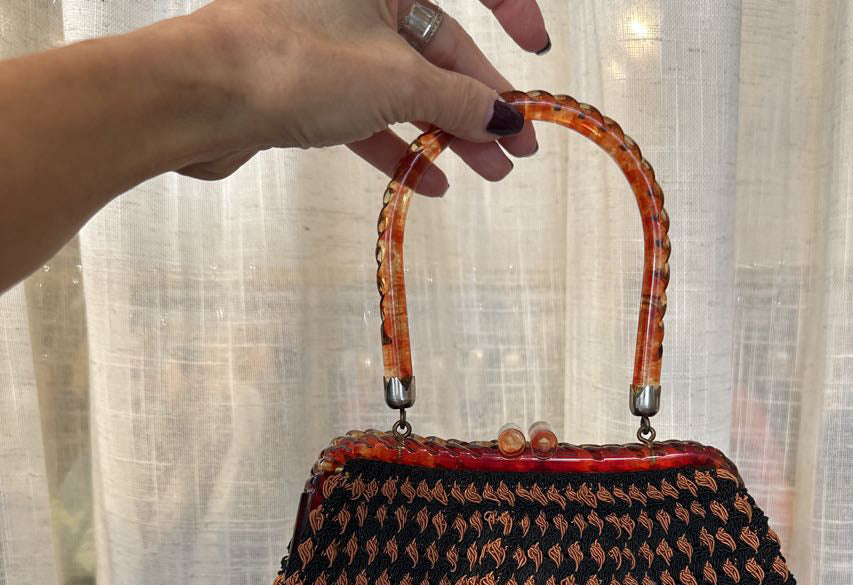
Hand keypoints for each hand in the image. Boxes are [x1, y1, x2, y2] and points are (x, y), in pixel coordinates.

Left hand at [180, 0, 549, 194]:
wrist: (198, 99)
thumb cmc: (291, 62)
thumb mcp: (396, 81)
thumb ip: (459, 102)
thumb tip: (508, 118)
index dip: (512, 10)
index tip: (536, 51)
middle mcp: (359, 1)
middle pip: (438, 51)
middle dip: (482, 103)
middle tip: (519, 149)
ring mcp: (333, 46)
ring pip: (407, 89)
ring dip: (450, 133)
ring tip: (489, 174)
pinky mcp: (310, 89)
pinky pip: (371, 116)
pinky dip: (402, 147)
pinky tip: (433, 181)